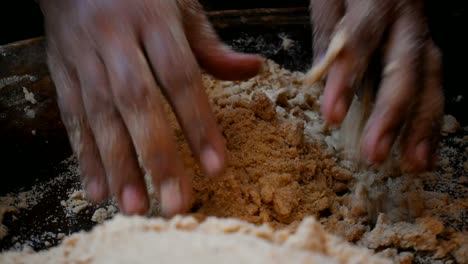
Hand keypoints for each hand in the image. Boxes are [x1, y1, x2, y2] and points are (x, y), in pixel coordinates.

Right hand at [39, 0, 261, 215]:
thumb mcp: (179, 6)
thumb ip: (211, 46)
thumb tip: (254, 68)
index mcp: (152, 18)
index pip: (180, 77)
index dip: (198, 123)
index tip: (215, 167)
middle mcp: (115, 39)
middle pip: (137, 102)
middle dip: (156, 156)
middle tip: (175, 203)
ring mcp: (83, 57)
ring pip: (100, 116)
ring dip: (118, 165)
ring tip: (135, 207)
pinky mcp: (61, 72)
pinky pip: (71, 118)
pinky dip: (85, 157)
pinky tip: (98, 191)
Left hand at [309, 0, 443, 171]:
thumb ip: (329, 31)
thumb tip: (320, 73)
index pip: (361, 41)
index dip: (347, 80)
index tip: (332, 117)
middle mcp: (408, 18)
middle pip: (406, 68)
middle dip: (392, 115)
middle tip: (374, 154)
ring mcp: (423, 35)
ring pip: (430, 80)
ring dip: (422, 126)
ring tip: (414, 164)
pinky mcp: (427, 50)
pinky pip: (434, 86)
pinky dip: (429, 122)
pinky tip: (423, 151)